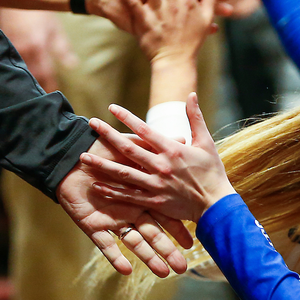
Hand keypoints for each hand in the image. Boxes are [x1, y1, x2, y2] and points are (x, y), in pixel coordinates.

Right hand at [0, 7, 76, 92]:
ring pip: (17, 71)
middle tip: (42, 102)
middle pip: (29, 76)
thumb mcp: (54, 28)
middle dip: (36, 88)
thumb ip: (63, 49)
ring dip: (24, 82)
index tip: (53, 98)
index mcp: (38, 46)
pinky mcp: (1, 43)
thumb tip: (72, 66)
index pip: (44, 74)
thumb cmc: (39, 12)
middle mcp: (23, 49)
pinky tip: (15, 79)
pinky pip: (7, 62)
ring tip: (28, 96)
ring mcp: (10, 47)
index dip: (48, 87)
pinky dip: (12, 72)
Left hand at [57, 137, 195, 275]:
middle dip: (168, 251)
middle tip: (182, 267)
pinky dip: (115, 257)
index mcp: (140, 196)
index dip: (177, 228)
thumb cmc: (102, 148)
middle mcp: (130, 211)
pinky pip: (105, 245)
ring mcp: (113, 220)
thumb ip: (153, 147)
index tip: (192, 242)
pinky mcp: (94, 226)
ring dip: (148, 258)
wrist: (69, 156)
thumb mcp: (133, 146)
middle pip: (153, 234)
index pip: (164, 215)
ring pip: (134, 243)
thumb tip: (180, 136)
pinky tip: (127, 270)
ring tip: (163, 273)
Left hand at [78, 94, 235, 221]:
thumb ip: (195, 118)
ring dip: (102, 164)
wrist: (216, 205)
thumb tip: (191, 94)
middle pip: (127, 148)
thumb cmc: (212, 173)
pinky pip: (128, 196)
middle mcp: (161, 166)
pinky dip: (112, 191)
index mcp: (172, 150)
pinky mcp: (154, 201)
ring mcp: (156, 185)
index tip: (111, 108)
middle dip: (107, 135)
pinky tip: (97, 185)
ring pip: (123, 173)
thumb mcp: (205, 142)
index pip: (144, 130)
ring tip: (84, 156)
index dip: (126, 117)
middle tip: (91, 124)